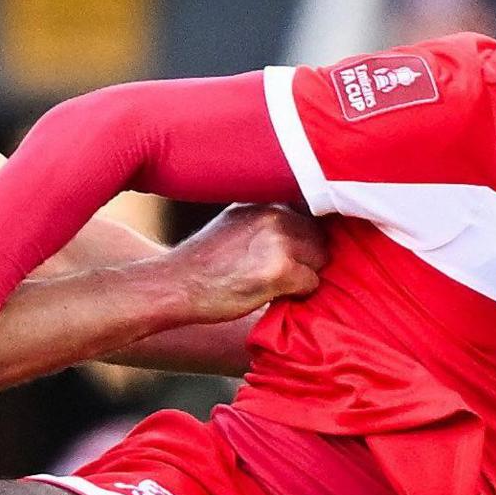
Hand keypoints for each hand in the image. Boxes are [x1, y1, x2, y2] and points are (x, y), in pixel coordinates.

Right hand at [165, 204, 328, 324]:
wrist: (175, 285)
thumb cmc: (204, 261)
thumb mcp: (237, 221)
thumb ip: (268, 219)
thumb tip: (302, 226)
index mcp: (265, 200)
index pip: (311, 210)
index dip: (306, 234)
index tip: (298, 249)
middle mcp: (274, 213)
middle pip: (320, 236)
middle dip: (308, 256)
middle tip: (281, 272)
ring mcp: (278, 240)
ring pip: (320, 259)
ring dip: (305, 274)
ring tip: (274, 282)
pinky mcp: (279, 270)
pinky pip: (311, 283)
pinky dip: (298, 294)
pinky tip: (272, 293)